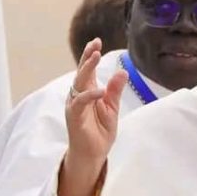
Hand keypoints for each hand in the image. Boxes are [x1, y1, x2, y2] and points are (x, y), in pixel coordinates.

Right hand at [59, 38, 126, 195]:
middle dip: (87, 57)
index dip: (91, 55)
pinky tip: (100, 90)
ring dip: (87, 69)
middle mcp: (79, 95)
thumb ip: (115, 91)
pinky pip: (80, 102)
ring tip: (96, 56)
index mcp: (88, 92)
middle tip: (95, 44)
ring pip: (78, 82)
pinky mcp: (75, 117)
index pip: (88, 69)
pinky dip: (90, 95)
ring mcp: (75, 105)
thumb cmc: (100, 132)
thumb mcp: (112, 109)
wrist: (93, 154)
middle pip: (81, 72)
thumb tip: (122, 72)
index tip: (97, 41)